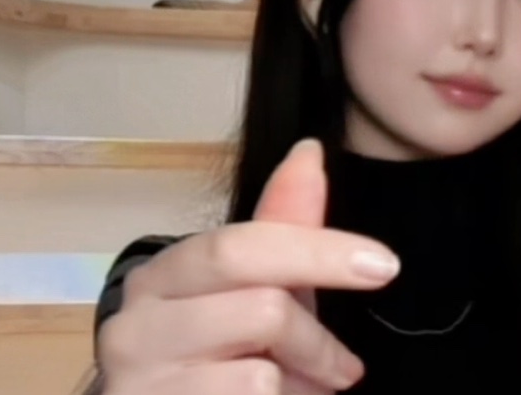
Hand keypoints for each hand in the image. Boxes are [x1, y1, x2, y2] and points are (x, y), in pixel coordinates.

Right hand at [98, 139, 400, 394]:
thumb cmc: (213, 359)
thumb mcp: (253, 292)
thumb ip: (281, 228)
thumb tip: (309, 150)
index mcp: (162, 275)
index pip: (243, 245)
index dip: (320, 251)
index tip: (384, 266)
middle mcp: (136, 324)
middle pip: (262, 309)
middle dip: (316, 338)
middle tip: (347, 368)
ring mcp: (140, 380)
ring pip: (262, 374)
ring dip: (301, 387)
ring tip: (299, 393)